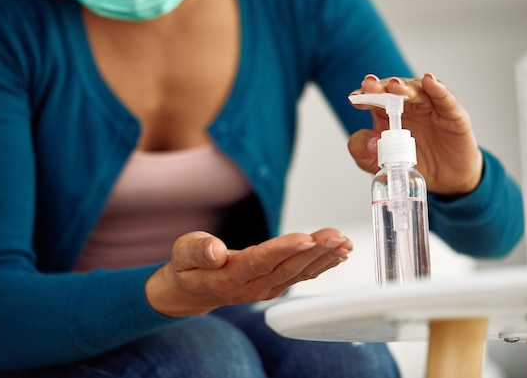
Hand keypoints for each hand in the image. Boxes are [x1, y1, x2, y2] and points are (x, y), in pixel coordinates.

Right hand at [145, 229, 351, 317]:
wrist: (193, 290)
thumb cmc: (189, 266)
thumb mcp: (183, 254)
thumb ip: (198, 250)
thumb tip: (215, 250)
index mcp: (229, 278)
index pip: (260, 262)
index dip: (283, 250)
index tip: (305, 238)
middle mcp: (252, 287)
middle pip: (287, 268)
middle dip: (314, 251)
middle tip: (336, 236)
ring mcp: (267, 288)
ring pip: (299, 273)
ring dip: (323, 257)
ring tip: (343, 241)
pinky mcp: (276, 284)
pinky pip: (301, 275)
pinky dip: (322, 264)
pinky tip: (340, 253)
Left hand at [347, 73, 482, 195]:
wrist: (444, 180)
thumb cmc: (411, 163)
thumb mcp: (376, 164)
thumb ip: (363, 152)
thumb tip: (371, 142)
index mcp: (386, 113)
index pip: (373, 99)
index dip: (364, 95)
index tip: (355, 98)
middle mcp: (408, 106)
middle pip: (394, 89)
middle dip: (381, 86)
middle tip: (370, 85)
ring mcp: (431, 108)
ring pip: (419, 91)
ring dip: (406, 87)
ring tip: (395, 87)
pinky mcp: (453, 116)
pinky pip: (446, 100)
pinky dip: (438, 90)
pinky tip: (430, 81)